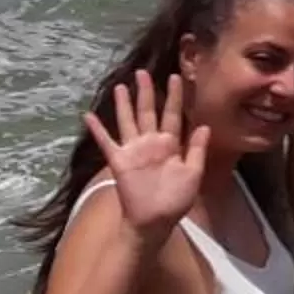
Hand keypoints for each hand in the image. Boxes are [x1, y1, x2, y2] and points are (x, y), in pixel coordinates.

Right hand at [85, 72, 209, 242]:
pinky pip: (107, 142)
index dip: (174, 97)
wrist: (155, 221)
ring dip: (124, 104)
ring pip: (128, 121)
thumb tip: (205, 125)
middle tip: (143, 72)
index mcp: (171, 144)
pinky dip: (97, 130)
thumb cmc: (176, 200)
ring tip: (121, 86)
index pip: (173, 114)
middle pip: (148, 112)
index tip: (176, 77)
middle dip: (147, 92)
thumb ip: (197, 149)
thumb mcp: (193, 173)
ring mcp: (134, 150)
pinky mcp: (119, 161)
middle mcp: (151, 142)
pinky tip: (88, 116)